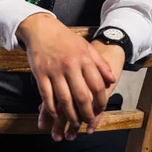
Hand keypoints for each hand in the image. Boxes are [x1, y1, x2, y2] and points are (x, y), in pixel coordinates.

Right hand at [15, 14, 118, 140]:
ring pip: (64, 99)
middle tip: (88, 122)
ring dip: (69, 115)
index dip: (101, 101)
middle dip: (86, 113)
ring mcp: (54, 71)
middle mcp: (70, 66)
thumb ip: (100, 64)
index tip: (101, 110)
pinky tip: (55, 114)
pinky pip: (46, 95)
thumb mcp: (86, 47)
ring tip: (73, 123)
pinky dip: (51, 108)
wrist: (41, 28)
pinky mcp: (40, 74)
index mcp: (84, 59)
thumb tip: (112, 80)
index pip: (97, 85)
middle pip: (81, 96)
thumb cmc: (65, 38)